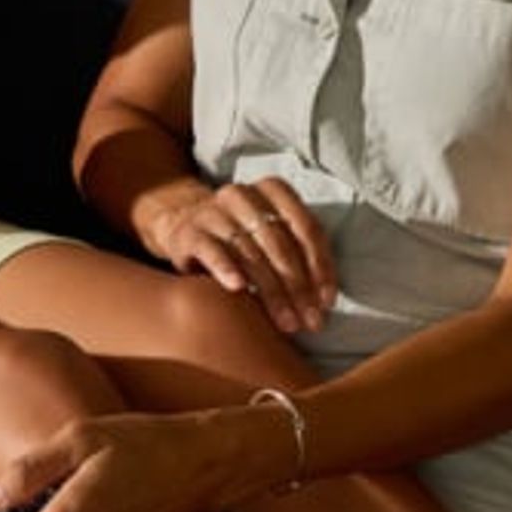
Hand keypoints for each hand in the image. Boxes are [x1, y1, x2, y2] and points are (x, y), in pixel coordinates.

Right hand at [141, 176, 334, 337]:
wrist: (184, 225)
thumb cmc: (242, 236)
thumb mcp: (272, 234)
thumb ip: (299, 253)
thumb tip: (326, 300)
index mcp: (271, 190)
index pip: (305, 226)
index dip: (320, 265)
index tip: (327, 302)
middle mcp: (242, 195)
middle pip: (279, 242)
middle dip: (298, 286)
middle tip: (310, 321)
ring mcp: (212, 211)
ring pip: (249, 250)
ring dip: (271, 291)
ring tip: (285, 321)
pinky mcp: (189, 231)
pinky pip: (211, 250)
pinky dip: (226, 268)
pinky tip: (239, 289)